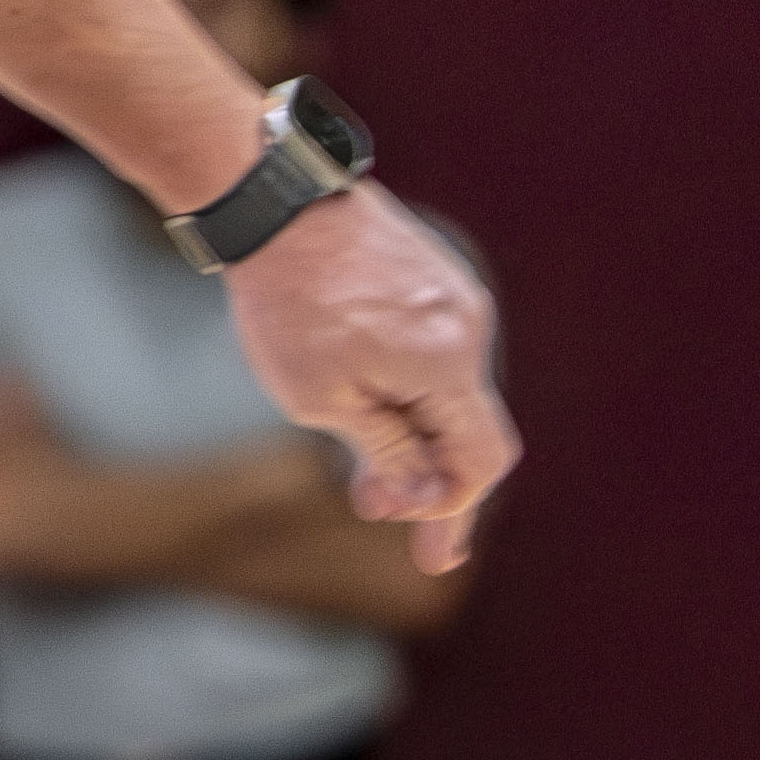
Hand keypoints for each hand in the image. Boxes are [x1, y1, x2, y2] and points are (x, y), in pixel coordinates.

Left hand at [222, 189, 515, 568]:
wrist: (276, 201)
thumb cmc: (290, 303)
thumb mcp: (324, 400)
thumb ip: (385, 452)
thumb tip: (419, 500)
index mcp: (448, 362)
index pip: (483, 459)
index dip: (458, 512)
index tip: (432, 558)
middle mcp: (468, 326)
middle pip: (470, 429)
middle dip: (430, 479)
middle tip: (375, 507)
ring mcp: (457, 297)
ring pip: (451, 392)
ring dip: (416, 435)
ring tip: (357, 457)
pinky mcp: (436, 280)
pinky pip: (438, 356)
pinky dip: (413, 393)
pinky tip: (367, 404)